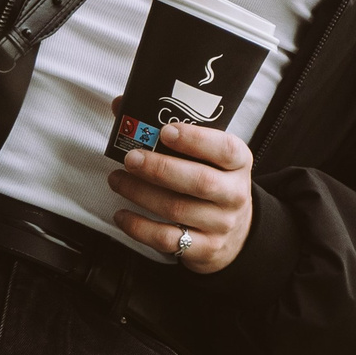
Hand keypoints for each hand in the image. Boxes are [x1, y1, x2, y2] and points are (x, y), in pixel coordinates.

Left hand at [107, 109, 255, 273]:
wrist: (235, 232)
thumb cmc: (213, 183)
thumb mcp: (209, 158)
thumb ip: (174, 132)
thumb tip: (123, 105)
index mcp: (239, 163)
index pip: (225, 149)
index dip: (195, 139)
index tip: (166, 130)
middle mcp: (234, 194)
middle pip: (198, 181)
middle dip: (159, 168)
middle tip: (131, 157)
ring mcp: (221, 224)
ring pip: (177, 209)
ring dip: (140, 193)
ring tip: (117, 180)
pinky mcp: (204, 248)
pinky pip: (167, 238)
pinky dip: (139, 227)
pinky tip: (121, 215)